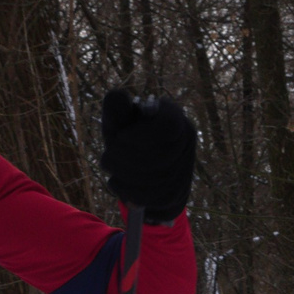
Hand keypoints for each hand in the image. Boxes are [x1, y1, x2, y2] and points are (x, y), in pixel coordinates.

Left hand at [99, 89, 197, 224]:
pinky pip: (153, 197)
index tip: (120, 137)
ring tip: (110, 169)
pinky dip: (128, 191)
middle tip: (107, 158)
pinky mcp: (176, 194)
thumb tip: (119, 96)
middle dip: (123, 157)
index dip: (140, 134)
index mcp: (175, 117)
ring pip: (155, 178)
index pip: (167, 125)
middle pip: (159, 155)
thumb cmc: (126, 139)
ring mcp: (184, 170)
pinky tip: (118, 184)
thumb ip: (116, 109)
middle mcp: (187, 141)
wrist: (140, 173)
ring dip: (123, 174)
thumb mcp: (119, 122)